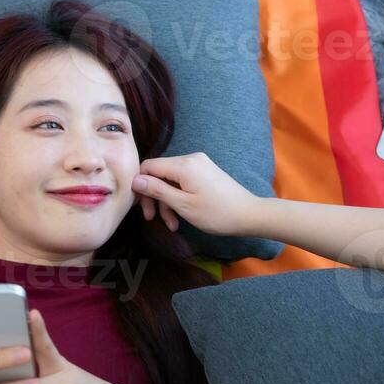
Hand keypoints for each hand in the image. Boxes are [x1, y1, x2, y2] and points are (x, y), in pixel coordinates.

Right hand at [131, 152, 259, 237]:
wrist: (249, 215)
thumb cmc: (217, 213)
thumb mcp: (183, 205)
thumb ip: (158, 191)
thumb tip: (135, 180)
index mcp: (184, 165)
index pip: (149, 166)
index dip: (139, 185)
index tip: (139, 206)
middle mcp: (191, 159)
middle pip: (159, 174)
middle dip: (154, 198)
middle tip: (152, 219)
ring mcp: (199, 165)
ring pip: (171, 181)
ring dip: (167, 203)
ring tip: (172, 225)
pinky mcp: (205, 172)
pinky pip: (183, 182)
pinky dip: (178, 198)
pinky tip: (180, 217)